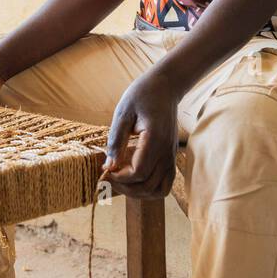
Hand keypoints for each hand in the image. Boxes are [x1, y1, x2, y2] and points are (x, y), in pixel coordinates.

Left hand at [102, 70, 179, 199]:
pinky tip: (134, 176)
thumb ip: (116, 140)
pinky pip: (165, 183)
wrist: (166, 86)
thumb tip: (109, 165)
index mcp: (155, 140)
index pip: (138, 172)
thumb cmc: (142, 94)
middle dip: (125, 187)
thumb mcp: (123, 112)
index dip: (120, 178)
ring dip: (138, 191)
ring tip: (122, 180)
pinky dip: (150, 188)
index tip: (105, 170)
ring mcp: (171, 156)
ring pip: (159, 190)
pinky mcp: (170, 157)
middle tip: (110, 176)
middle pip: (148, 186)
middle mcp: (166, 152)